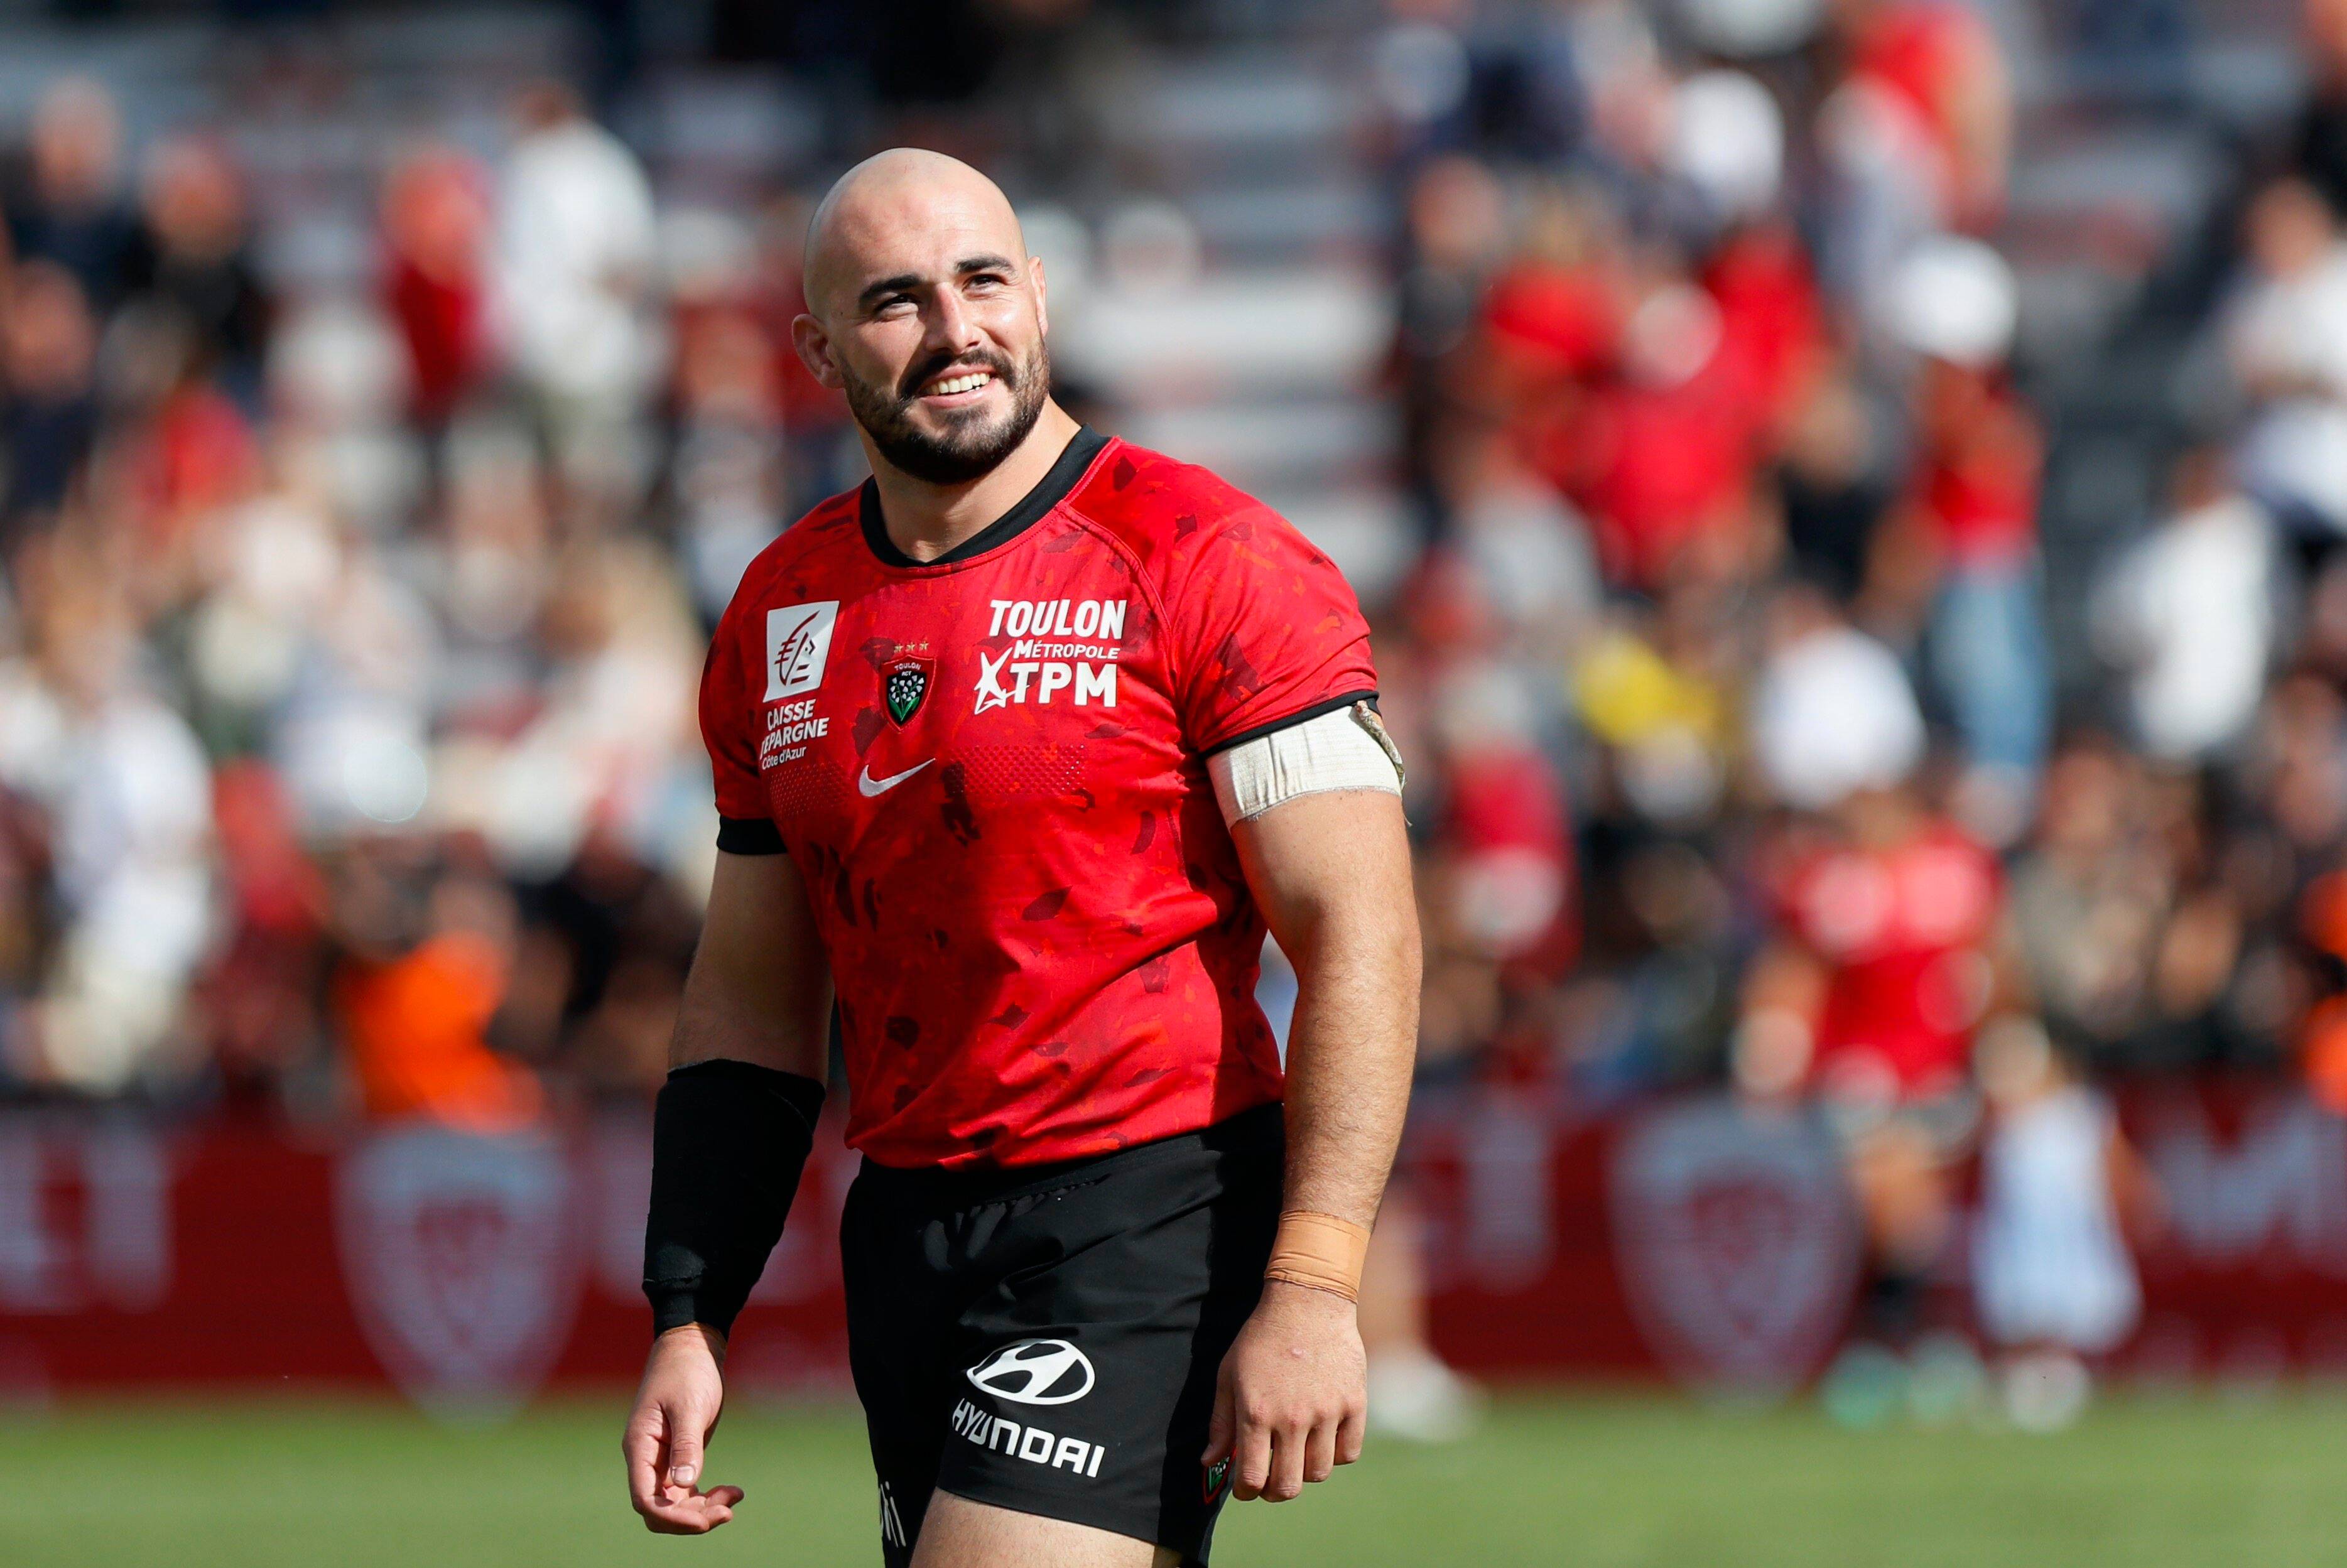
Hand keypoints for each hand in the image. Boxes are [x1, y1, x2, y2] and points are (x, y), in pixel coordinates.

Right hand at [622, 1323, 744, 1532]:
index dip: (672, 1517)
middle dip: (690, 1518)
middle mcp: (646, 1460)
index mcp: (639, 1446)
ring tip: (734, 1498)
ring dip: (702, 1510)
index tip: (705, 1521)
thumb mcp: (690, 1406)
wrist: (692, 1347)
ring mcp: (661, 1461)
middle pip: (659, 1509)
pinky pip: (687, 1491)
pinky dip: (707, 1497)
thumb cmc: (687, 1370)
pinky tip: (733, 1491)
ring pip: (674, 1504)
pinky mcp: (678, 1458)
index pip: (645, 1499)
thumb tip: (684, 1484)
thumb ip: (686, 1444)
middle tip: (727, 1511)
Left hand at [1202, 1279, 1367, 1502]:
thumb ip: (1220, 1423)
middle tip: (1270, 1481)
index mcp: (1256, 1413)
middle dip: (1274, 1492)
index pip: (1252, 1479)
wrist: (1307, 1301)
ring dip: (1304, 1472)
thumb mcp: (1228, 1375)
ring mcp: (1327, 1412)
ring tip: (1296, 1454)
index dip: (1245, 1492)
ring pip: (1319, 1473)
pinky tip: (1322, 1439)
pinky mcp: (1354, 1404)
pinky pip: (1348, 1453)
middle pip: (1288, 1487)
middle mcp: (1292, 1419)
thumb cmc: (1260, 1338)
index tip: (1245, 1487)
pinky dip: (1335, 1454)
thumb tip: (1210, 1463)